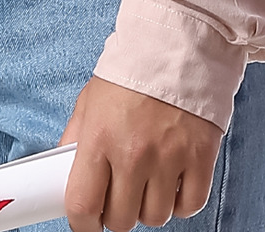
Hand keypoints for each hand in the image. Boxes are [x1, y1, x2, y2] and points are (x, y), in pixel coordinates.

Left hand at [60, 76, 222, 230]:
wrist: (175, 50)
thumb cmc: (128, 77)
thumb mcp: (89, 102)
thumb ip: (76, 138)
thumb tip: (64, 171)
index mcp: (98, 138)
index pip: (82, 204)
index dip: (81, 223)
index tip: (85, 222)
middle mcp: (132, 154)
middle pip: (121, 219)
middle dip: (115, 214)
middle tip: (116, 195)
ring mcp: (168, 160)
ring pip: (155, 217)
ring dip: (147, 208)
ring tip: (144, 183)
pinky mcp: (200, 161)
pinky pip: (188, 207)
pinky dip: (179, 203)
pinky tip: (170, 182)